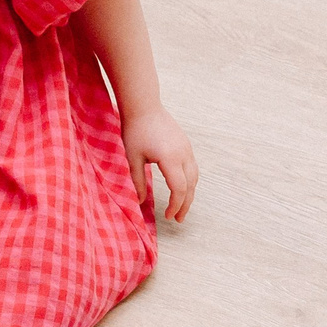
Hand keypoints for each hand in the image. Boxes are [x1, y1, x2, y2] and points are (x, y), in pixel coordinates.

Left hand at [121, 106, 198, 222]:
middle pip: (191, 186)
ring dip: (190, 194)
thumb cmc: (135, 130)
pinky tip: (182, 188)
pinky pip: (193, 167)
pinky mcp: (186, 144)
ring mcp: (187, 148)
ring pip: (194, 177)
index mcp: (170, 159)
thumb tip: (140, 203)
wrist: (143, 106)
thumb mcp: (132, 159)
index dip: (175, 205)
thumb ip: (137, 182)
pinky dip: (190, 182)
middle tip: (178, 219)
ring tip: (182, 207)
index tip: (167, 216)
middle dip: (185, 204)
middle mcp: (183, 154)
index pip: (179, 189)